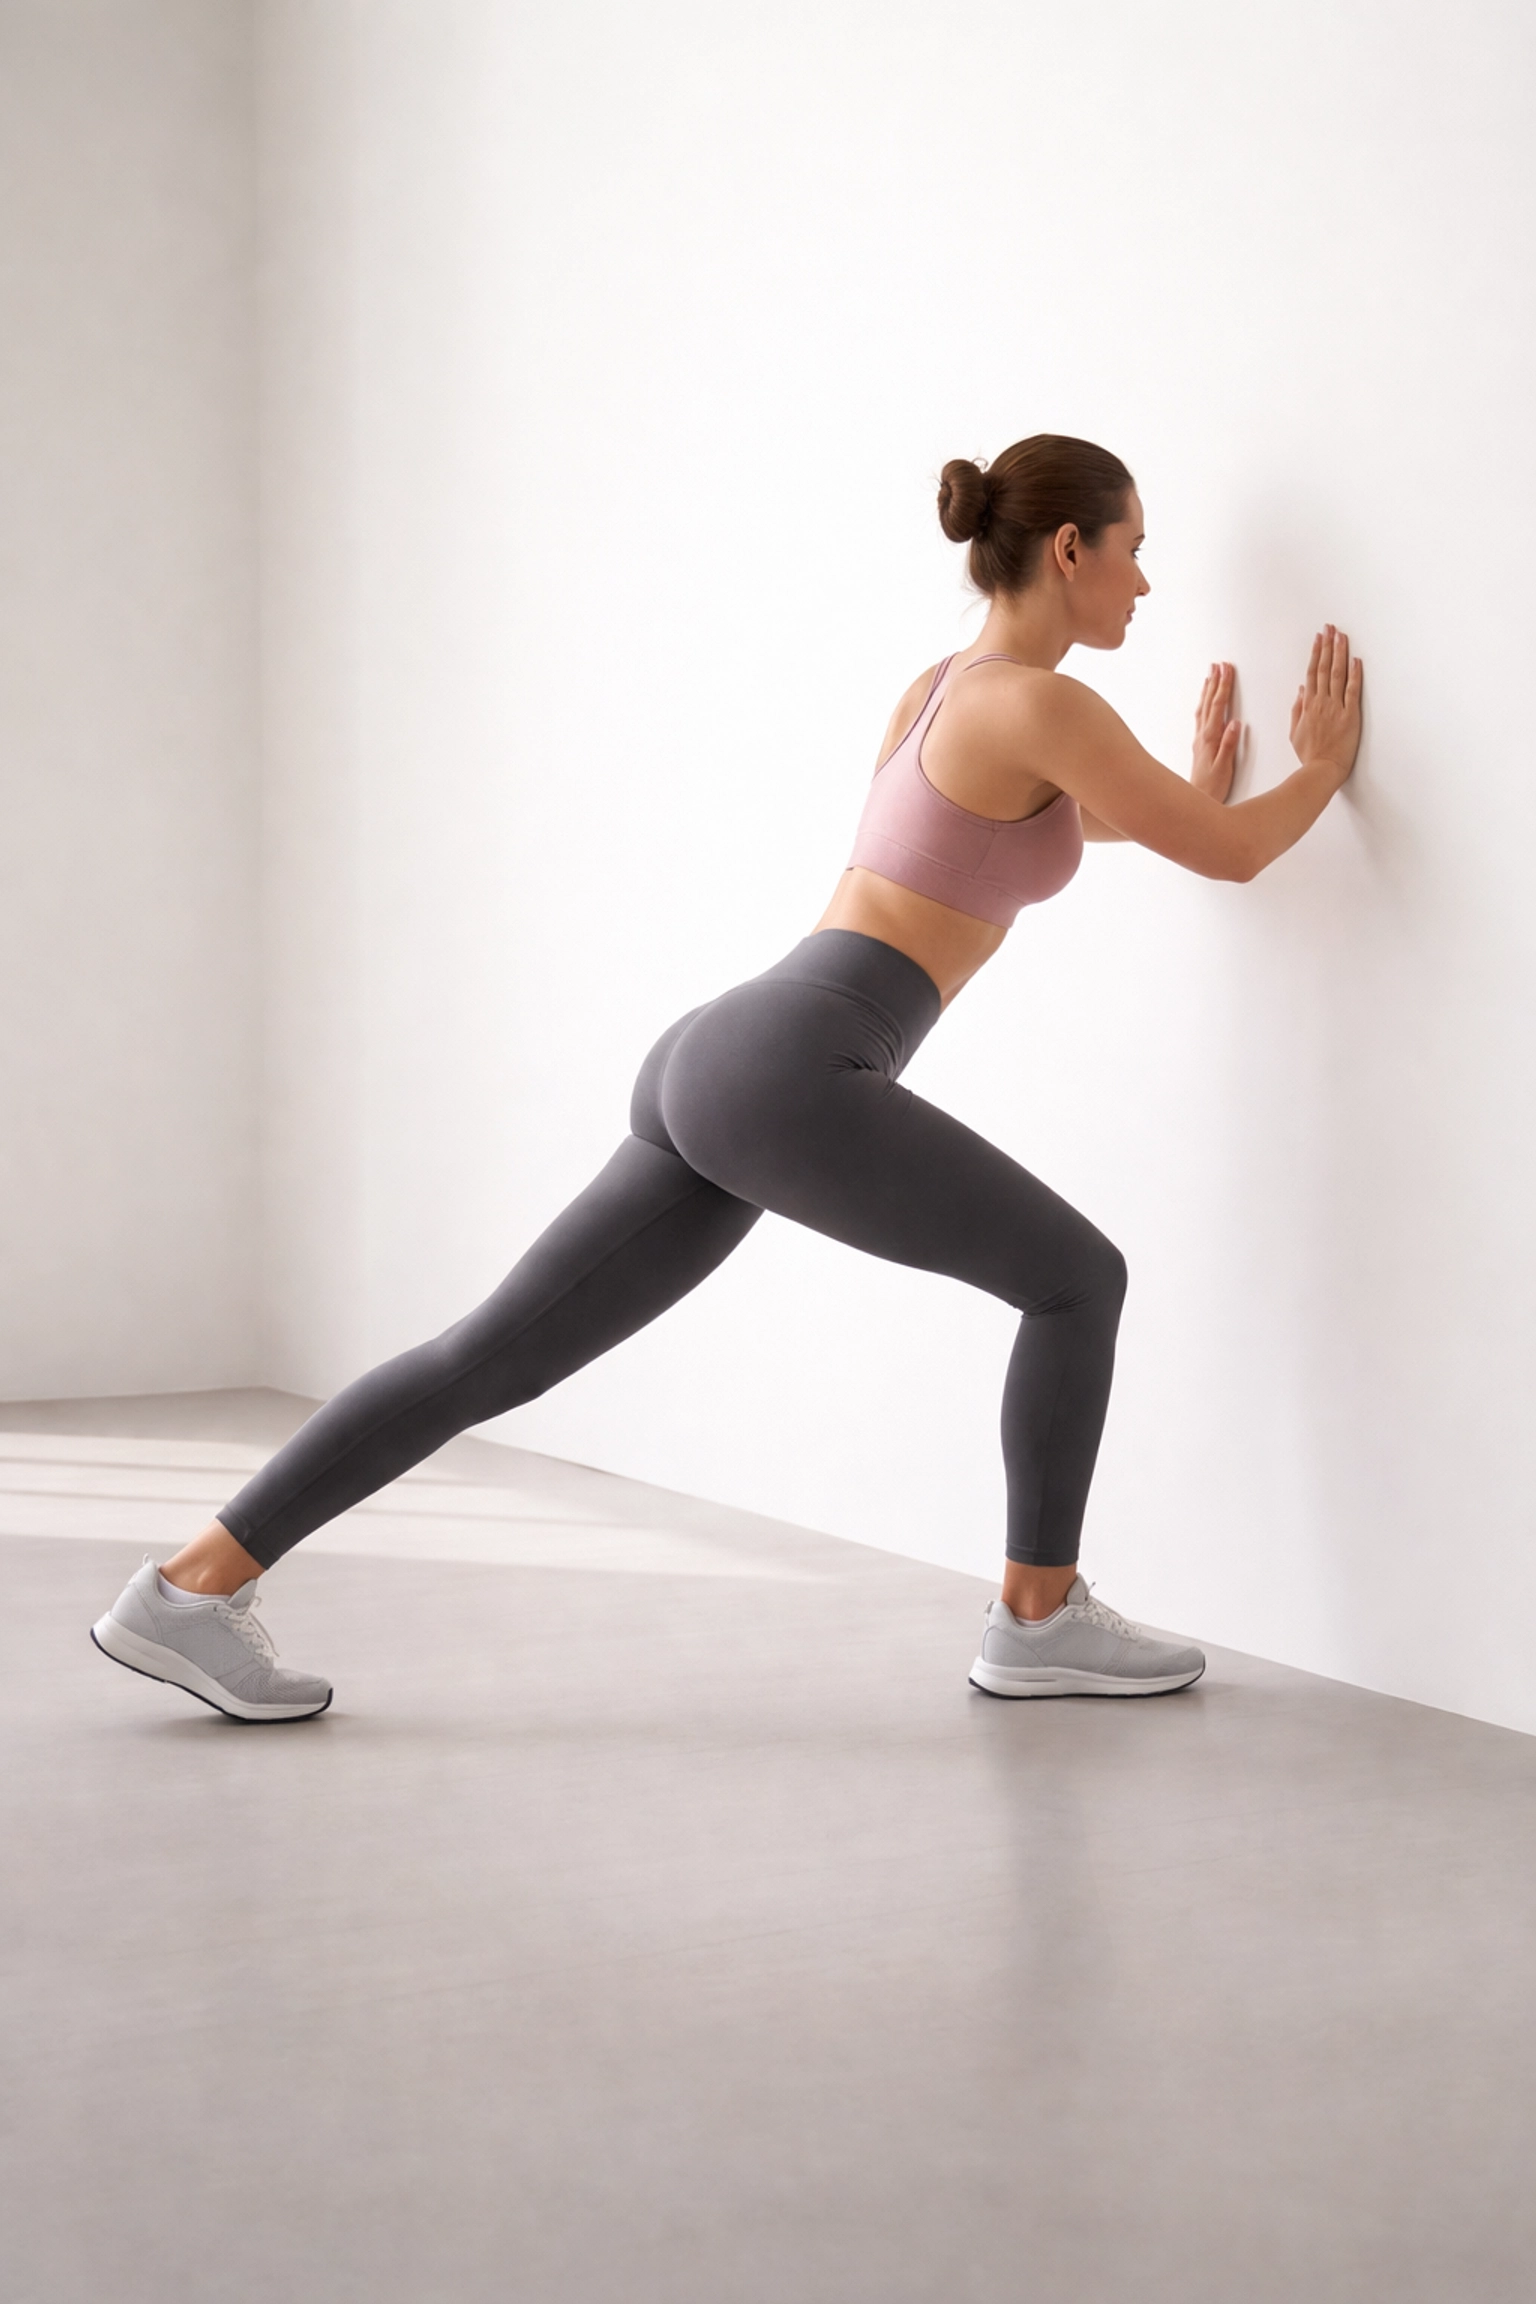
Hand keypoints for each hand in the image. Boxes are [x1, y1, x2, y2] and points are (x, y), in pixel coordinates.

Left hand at [1192, 661, 1240, 801]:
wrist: (1197, 799)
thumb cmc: (1213, 787)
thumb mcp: (1224, 768)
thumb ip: (1229, 745)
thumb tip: (1235, 723)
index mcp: (1211, 738)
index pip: (1219, 706)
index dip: (1224, 687)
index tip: (1227, 669)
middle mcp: (1203, 736)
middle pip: (1210, 703)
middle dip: (1215, 682)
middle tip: (1219, 664)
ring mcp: (1200, 739)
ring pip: (1204, 708)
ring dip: (1208, 690)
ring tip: (1211, 674)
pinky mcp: (1200, 744)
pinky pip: (1201, 717)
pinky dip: (1205, 704)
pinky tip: (1205, 701)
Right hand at [1290, 626, 1362, 786]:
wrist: (1322, 770)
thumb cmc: (1310, 755)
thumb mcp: (1295, 732)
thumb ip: (1297, 710)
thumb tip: (1301, 690)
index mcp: (1308, 706)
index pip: (1311, 674)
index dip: (1315, 654)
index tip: (1318, 639)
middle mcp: (1321, 703)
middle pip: (1323, 668)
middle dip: (1327, 646)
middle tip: (1330, 628)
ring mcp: (1335, 708)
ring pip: (1336, 674)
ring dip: (1339, 653)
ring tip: (1341, 636)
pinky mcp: (1350, 715)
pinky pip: (1352, 690)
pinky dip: (1354, 674)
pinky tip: (1355, 660)